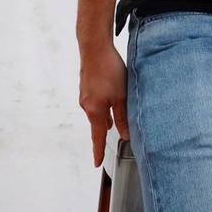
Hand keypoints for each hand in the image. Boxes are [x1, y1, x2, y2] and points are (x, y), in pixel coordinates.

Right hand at [79, 45, 128, 166]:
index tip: (97, 164)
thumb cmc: (109, 70)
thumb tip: (125, 134)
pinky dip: (103, 105)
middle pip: (98, 124)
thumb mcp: (121, 96)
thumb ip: (123, 117)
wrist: (94, 48)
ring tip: (115, 121)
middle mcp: (87, 105)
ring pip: (98, 112)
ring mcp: (85, 96)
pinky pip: (96, 102)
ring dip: (106, 117)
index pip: (98, 137)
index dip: (98, 151)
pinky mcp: (87, 86)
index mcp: (95, 111)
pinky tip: (111, 99)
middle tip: (110, 142)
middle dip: (105, 132)